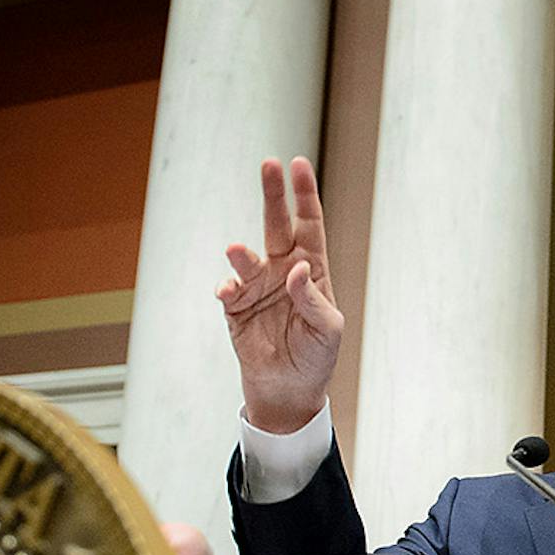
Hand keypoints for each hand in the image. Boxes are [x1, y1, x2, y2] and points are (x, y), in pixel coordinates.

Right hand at [218, 158, 342, 433]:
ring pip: (248, 259)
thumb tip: (298, 269)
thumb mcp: (328, 329)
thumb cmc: (316, 356)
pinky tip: (229, 292)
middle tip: (268, 164)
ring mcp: (258, 287)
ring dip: (242, 254)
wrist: (289, 390)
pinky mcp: (236, 308)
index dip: (304, 195)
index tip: (299, 164)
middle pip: (276, 225)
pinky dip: (227, 287)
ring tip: (237, 251)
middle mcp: (283, 271)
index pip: (309, 225)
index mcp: (312, 270)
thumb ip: (313, 298)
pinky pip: (229, 291)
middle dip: (273, 195)